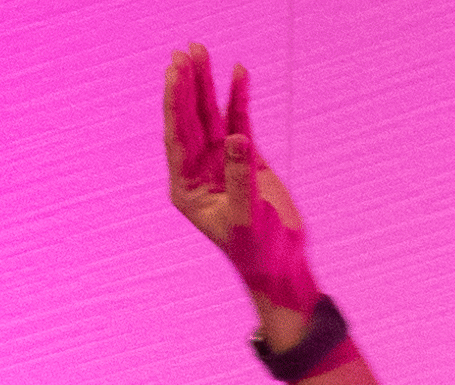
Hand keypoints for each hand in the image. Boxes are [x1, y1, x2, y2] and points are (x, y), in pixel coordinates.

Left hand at [165, 44, 317, 317]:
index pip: (178, 137)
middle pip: (191, 121)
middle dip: (187, 86)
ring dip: (207, 85)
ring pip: (212, 116)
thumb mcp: (245, 216)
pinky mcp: (247, 160)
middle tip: (185, 51)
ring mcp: (221, 164)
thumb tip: (237, 138)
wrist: (278, 262)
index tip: (176, 71)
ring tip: (202, 51)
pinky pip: (240, 121)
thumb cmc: (256, 249)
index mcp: (186, 188)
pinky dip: (239, 98)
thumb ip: (240, 178)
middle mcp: (198, 173)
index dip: (177, 103)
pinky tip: (239, 73)